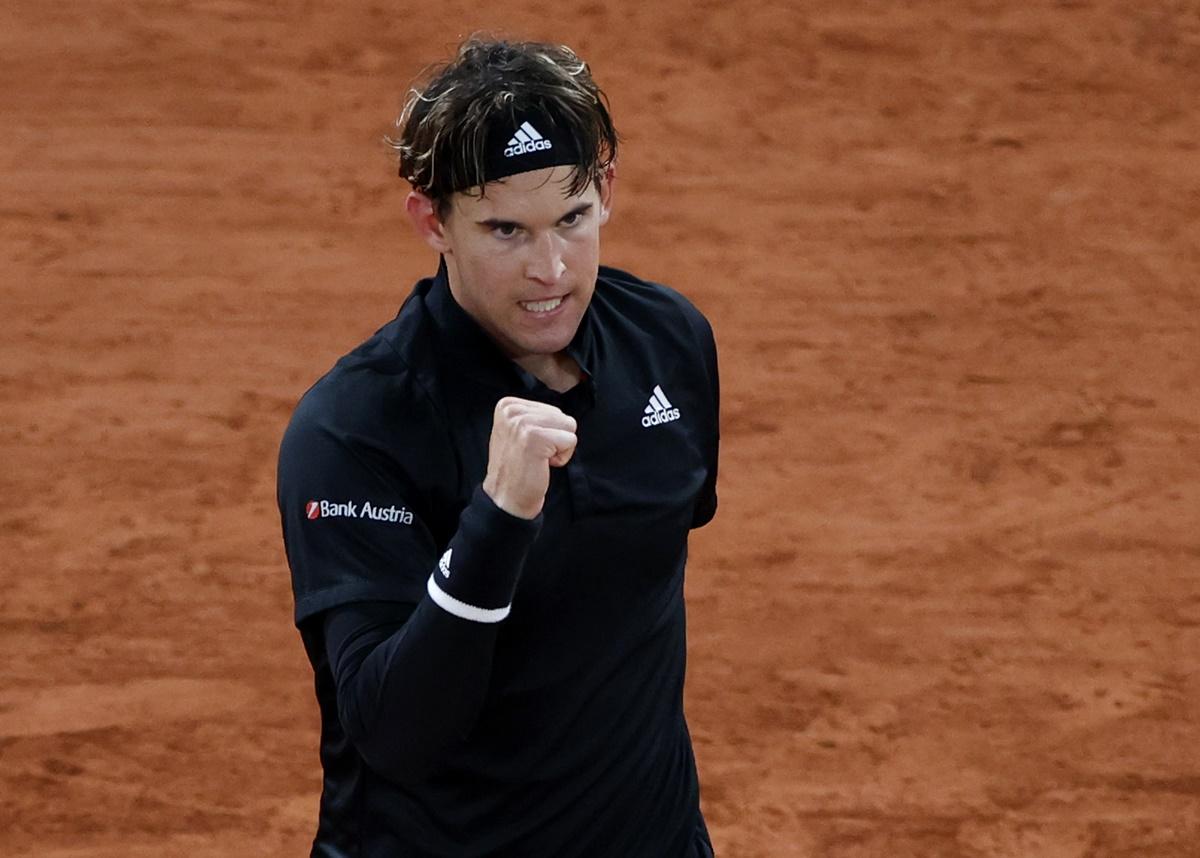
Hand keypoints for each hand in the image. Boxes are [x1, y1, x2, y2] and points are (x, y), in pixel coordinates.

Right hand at [482, 397, 576, 518]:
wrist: (506, 498)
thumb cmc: (517, 467)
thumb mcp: (517, 431)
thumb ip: (534, 416)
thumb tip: (559, 413)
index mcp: (507, 405)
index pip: (552, 409)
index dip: (548, 431)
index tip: (529, 446)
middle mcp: (512, 410)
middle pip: (561, 416)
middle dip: (555, 438)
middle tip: (534, 454)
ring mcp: (523, 422)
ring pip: (568, 426)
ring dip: (559, 447)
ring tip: (538, 458)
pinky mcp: (536, 437)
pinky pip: (570, 441)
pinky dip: (562, 457)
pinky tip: (542, 464)